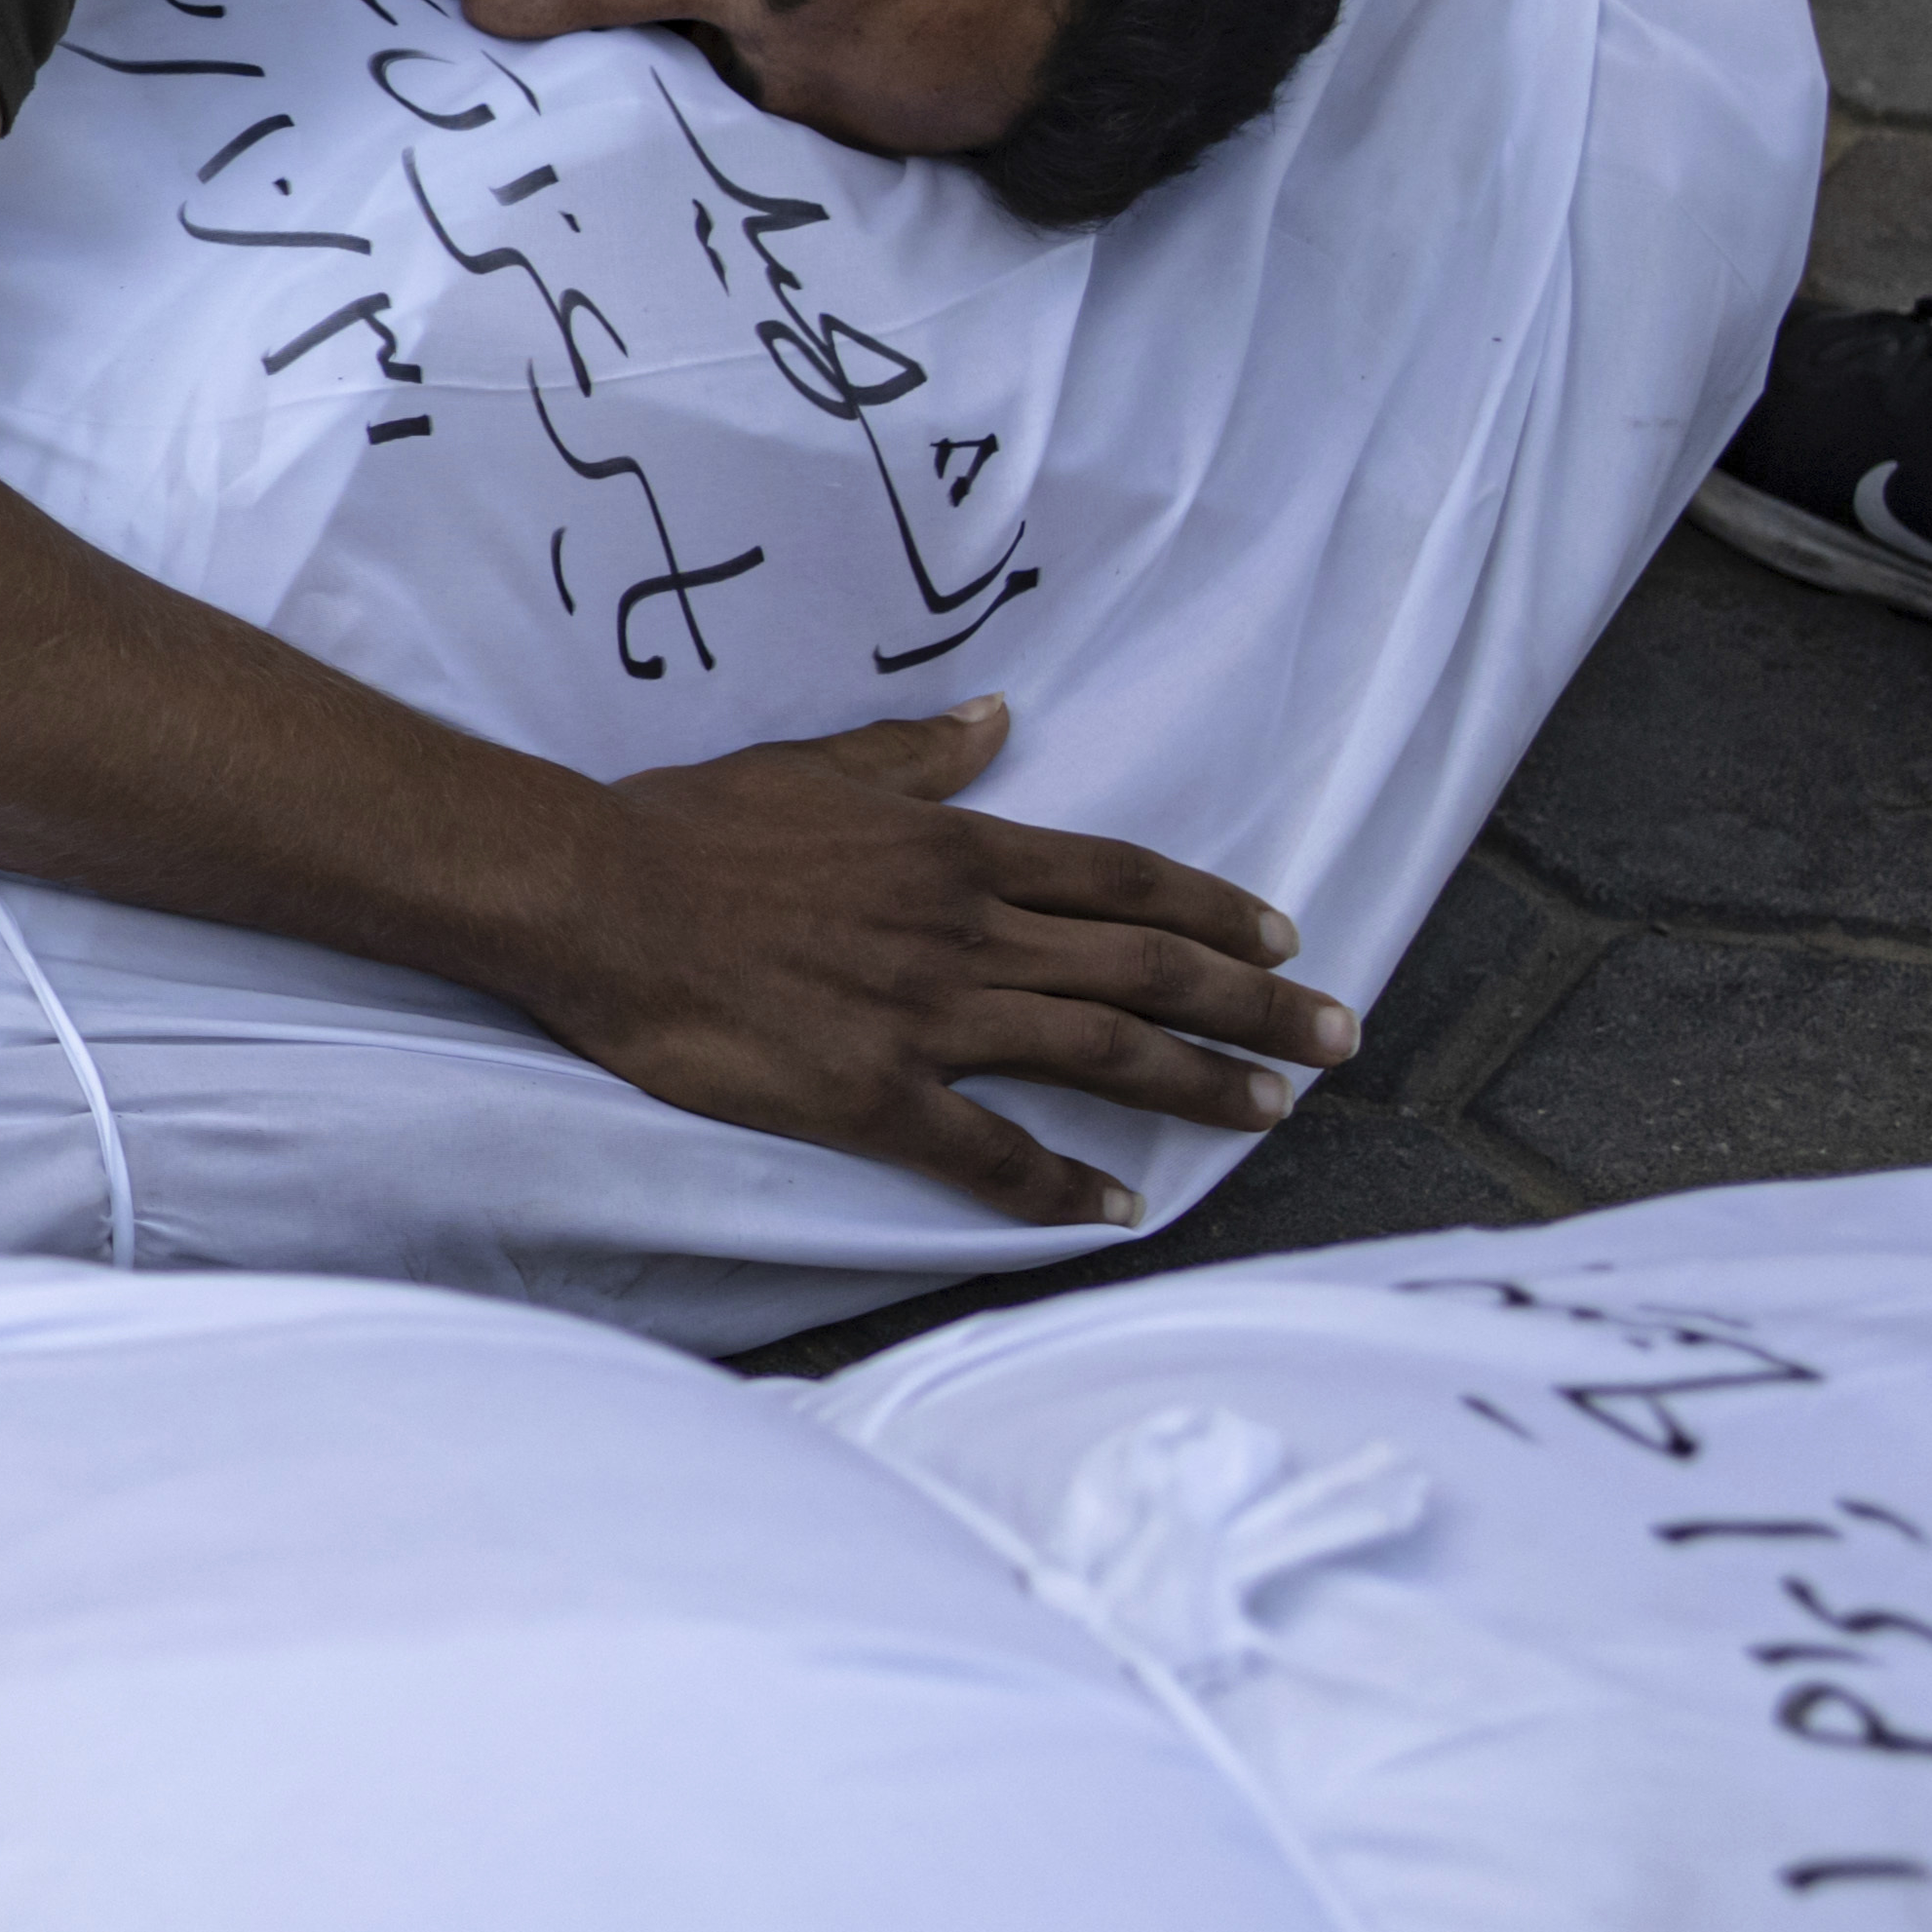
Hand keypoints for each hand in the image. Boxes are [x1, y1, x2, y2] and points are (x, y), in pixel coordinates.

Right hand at [511, 700, 1353, 1231]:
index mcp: (956, 851)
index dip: (1216, 910)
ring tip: (1270, 1113)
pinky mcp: (870, 1093)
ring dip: (1199, 1085)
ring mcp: (924, 1015)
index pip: (1123, 879)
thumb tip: (999, 721)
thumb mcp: (813, 766)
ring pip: (1099, 1053)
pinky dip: (1060, 1186)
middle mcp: (965, 932)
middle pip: (1146, 969)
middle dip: (1258, 1007)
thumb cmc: (689, 827)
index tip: (1285, 941)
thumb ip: (917, 756)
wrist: (591, 897)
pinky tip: (1116, 1210)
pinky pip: (987, 1151)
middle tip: (1340, 1039)